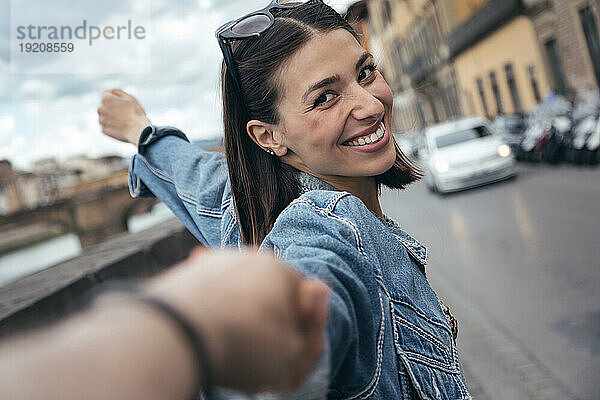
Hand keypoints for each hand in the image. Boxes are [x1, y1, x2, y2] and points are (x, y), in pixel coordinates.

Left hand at [98, 88, 150, 144]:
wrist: (139, 131)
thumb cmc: (136, 114)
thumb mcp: (130, 98)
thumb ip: (119, 92)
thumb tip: (113, 92)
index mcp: (107, 99)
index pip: (105, 94)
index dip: (114, 96)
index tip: (120, 101)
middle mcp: (101, 109)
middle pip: (104, 106)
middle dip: (111, 108)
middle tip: (123, 112)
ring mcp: (102, 120)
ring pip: (104, 117)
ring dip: (111, 118)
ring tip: (123, 121)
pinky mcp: (104, 130)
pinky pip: (106, 127)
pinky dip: (112, 127)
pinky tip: (121, 127)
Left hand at [145, 247, 329, 393]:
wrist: (176, 333)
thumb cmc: (242, 345)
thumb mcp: (293, 354)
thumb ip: (312, 329)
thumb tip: (320, 290)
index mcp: (285, 273)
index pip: (306, 301)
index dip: (301, 332)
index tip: (288, 355)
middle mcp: (253, 258)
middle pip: (271, 294)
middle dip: (269, 321)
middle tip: (258, 354)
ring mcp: (220, 261)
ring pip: (240, 293)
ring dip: (240, 315)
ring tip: (229, 344)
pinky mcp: (190, 271)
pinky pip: (212, 293)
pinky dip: (214, 310)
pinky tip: (208, 330)